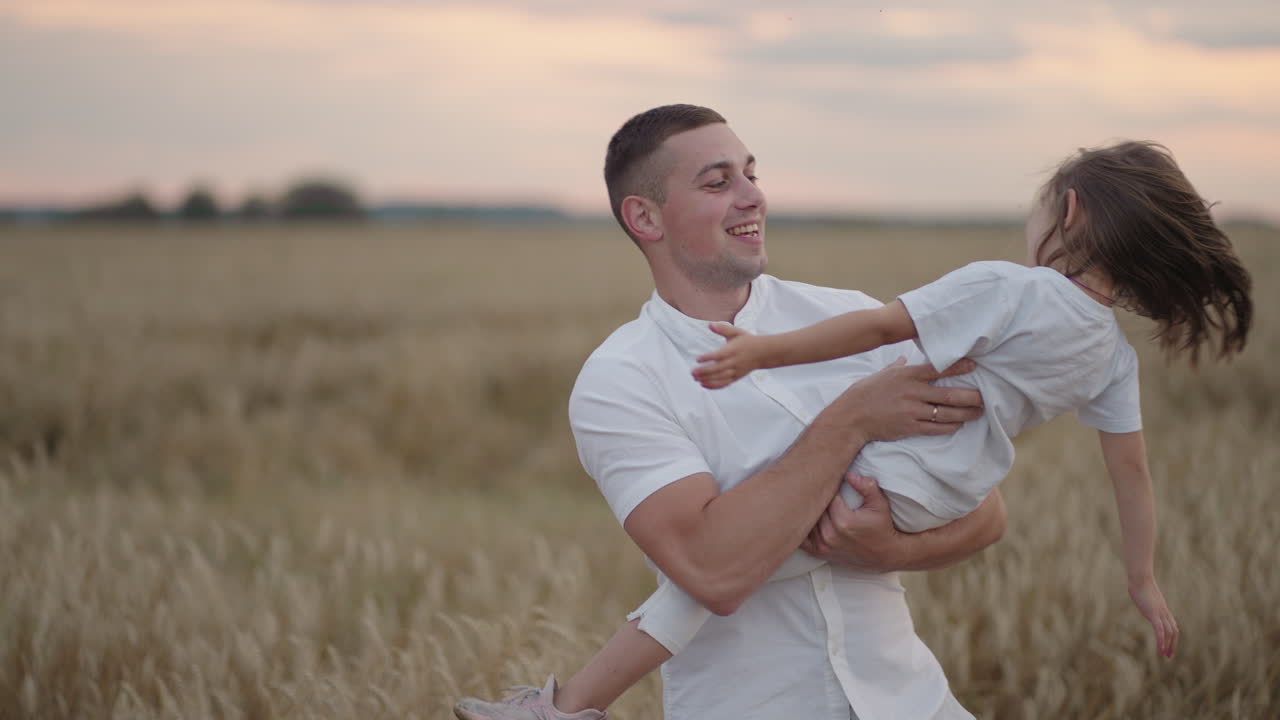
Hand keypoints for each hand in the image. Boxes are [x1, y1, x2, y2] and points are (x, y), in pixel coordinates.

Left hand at [693, 322, 765, 388]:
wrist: (763, 353)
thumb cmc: (748, 341)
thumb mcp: (737, 332)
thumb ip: (723, 329)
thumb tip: (710, 325)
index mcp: (734, 350)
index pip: (719, 355)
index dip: (708, 358)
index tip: (698, 359)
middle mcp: (735, 362)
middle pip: (718, 369)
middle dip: (704, 372)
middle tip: (692, 372)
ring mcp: (736, 371)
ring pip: (720, 378)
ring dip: (707, 379)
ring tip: (695, 378)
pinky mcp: (736, 378)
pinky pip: (724, 384)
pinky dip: (714, 386)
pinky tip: (703, 384)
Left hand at [799, 473, 904, 571]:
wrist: (884, 553)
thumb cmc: (882, 526)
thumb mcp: (880, 504)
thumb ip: (867, 487)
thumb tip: (850, 475)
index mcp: (843, 521)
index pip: (826, 496)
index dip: (827, 487)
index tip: (830, 482)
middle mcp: (830, 535)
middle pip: (814, 508)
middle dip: (817, 498)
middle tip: (819, 489)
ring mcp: (823, 545)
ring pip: (807, 521)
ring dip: (810, 512)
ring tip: (814, 502)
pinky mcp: (819, 552)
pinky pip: (803, 538)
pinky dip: (803, 528)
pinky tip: (806, 519)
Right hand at [848, 357, 982, 442]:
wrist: (851, 417)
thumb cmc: (864, 393)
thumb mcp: (881, 375)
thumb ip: (896, 367)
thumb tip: (902, 359)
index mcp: (906, 375)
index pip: (937, 369)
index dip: (958, 366)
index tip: (974, 365)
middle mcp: (912, 392)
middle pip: (948, 395)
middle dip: (970, 396)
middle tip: (984, 397)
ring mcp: (911, 411)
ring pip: (945, 413)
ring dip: (965, 413)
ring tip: (978, 412)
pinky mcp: (909, 427)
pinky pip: (935, 428)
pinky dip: (949, 426)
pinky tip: (958, 424)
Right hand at [1129, 578, 1178, 657]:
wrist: (1140, 578)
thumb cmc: (1139, 583)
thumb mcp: (1143, 593)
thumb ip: (1143, 597)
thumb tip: (1137, 591)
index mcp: (1162, 609)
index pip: (1172, 625)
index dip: (1172, 636)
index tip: (1168, 645)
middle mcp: (1164, 613)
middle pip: (1174, 631)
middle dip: (1172, 644)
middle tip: (1168, 655)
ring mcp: (1160, 614)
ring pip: (1169, 633)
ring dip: (1168, 645)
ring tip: (1165, 655)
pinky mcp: (1154, 615)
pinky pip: (1160, 631)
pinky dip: (1161, 641)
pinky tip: (1160, 650)